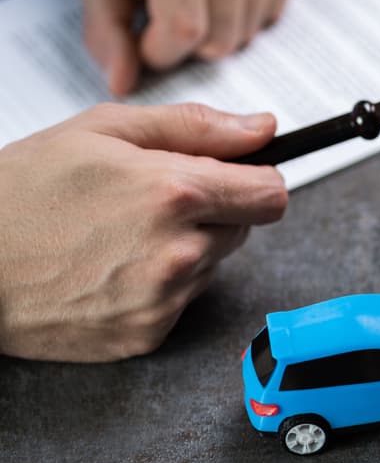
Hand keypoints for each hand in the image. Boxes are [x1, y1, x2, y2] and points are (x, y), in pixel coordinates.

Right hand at [0, 103, 287, 361]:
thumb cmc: (23, 190)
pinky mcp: (148, 335)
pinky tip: (112, 269)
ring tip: (122, 235)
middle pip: (244, 229)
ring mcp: (164, 300)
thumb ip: (197, 127)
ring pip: (213, 265)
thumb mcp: (104, 130)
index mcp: (175, 193)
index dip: (258, 180)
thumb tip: (264, 129)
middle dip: (214, 210)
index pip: (272, 194)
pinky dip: (162, 285)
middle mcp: (180, 252)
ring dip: (187, 248)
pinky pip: (183, 302)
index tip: (238, 177)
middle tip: (152, 201)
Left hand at [79, 0, 296, 94]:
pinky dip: (245, 12)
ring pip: (249, 30)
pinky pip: (272, 11)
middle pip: (222, 38)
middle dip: (190, 43)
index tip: (145, 38)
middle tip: (168, 10)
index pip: (184, 29)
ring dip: (219, 29)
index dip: (161, 51)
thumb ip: (106, 32)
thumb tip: (124, 83)